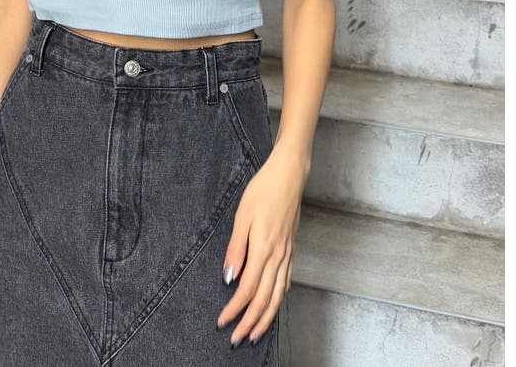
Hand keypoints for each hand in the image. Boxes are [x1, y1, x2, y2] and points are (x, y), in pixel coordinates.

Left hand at [216, 150, 306, 346]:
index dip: (235, 309)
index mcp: (263, 249)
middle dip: (250, 323)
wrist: (289, 176)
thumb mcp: (242, 215)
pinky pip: (287, 282)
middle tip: (236, 339)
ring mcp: (288, 254)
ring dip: (266, 317)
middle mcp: (278, 256)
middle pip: (264, 299)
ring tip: (255, 333)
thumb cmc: (263, 191)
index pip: (247, 289)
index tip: (223, 321)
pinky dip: (279, 299)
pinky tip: (274, 304)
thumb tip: (229, 277)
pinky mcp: (292, 249)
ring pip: (278, 295)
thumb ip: (235, 248)